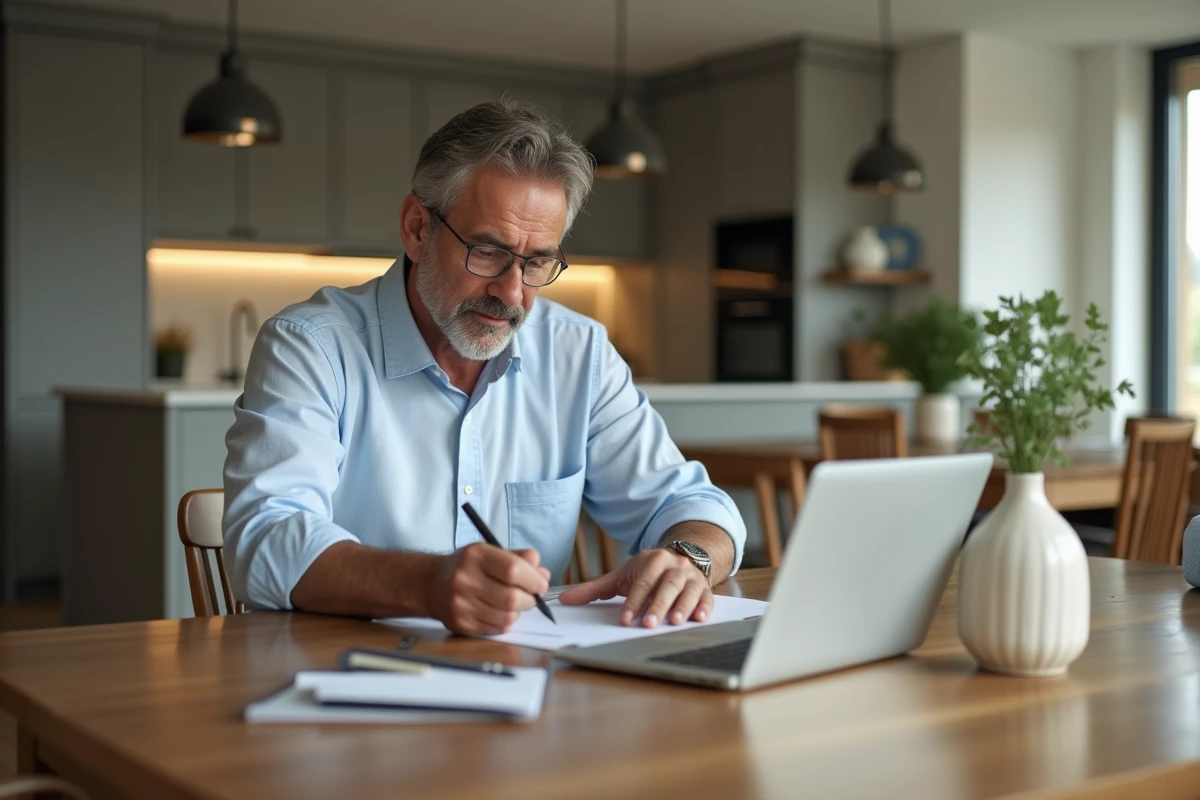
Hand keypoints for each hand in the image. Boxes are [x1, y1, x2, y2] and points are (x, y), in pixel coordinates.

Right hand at [425, 544, 550, 634]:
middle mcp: (465, 580)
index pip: (513, 570)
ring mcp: (461, 604)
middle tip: (531, 596)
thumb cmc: (467, 566)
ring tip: (514, 603)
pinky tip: (499, 611)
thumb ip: (519, 559)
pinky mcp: (461, 624)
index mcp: (476, 556)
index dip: (534, 579)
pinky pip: (497, 629)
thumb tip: (543, 574)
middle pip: (512, 598)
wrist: (431, 584)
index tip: (541, 583)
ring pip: (507, 617)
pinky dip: (506, 622)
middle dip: (530, 599)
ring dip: (518, 612)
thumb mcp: (490, 552)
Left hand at [557, 548, 712, 627]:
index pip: (642, 582)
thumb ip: (594, 589)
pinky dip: (704, 608)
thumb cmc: (647, 572)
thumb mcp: (622, 576)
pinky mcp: (705, 589)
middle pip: (666, 586)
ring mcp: (692, 577)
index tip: (626, 619)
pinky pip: (707, 598)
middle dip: (657, 605)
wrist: (680, 557)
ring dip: (682, 607)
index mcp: (653, 561)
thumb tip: (564, 600)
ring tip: (675, 623)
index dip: (634, 601)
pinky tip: (699, 619)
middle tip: (648, 624)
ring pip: (689, 591)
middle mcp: (674, 566)